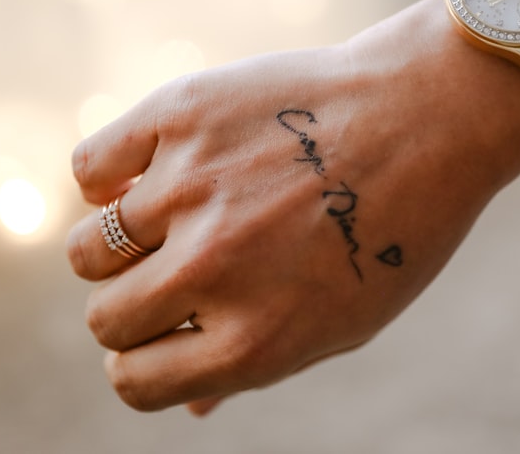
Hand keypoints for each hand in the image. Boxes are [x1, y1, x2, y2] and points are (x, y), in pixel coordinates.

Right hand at [66, 0, 519, 413]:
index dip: (146, 360)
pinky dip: (111, 176)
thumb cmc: (395, 225)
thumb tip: (192, 405)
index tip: (169, 330)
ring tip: (174, 217)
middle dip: (135, 304)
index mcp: (254, 341)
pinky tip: (157, 171)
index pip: (134, 381)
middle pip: (107, 318)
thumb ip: (257, 362)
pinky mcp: (182, 115)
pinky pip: (91, 167)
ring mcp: (192, 189)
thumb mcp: (345, 319)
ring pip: (89, 248)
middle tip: (180, 267)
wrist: (430, 115)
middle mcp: (212, 270)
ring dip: (121, 243)